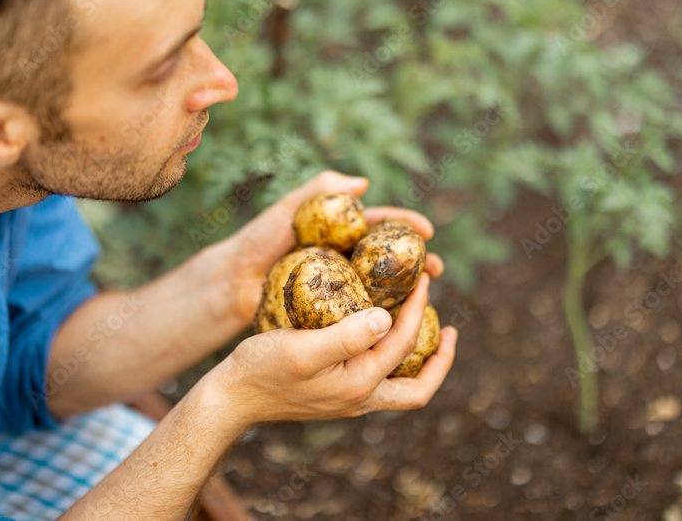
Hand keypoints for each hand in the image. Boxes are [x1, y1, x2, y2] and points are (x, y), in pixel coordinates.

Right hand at [211, 273, 456, 424]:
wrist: (230, 398)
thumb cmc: (261, 369)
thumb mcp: (301, 348)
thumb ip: (346, 336)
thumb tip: (385, 318)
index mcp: (358, 385)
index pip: (402, 343)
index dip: (417, 309)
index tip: (422, 279)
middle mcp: (359, 399)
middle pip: (417, 389)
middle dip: (440, 360)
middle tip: (450, 329)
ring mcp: (348, 401)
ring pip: (399, 387)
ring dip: (418, 361)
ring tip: (422, 329)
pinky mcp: (335, 395)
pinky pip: (377, 381)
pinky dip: (390, 360)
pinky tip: (379, 335)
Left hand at [220, 170, 445, 323]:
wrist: (233, 281)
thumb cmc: (259, 241)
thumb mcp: (289, 210)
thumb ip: (320, 191)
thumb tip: (362, 183)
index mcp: (342, 230)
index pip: (383, 225)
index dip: (408, 226)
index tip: (428, 232)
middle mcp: (347, 258)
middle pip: (392, 258)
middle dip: (418, 263)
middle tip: (436, 271)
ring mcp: (342, 286)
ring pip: (384, 288)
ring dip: (408, 295)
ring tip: (425, 302)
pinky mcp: (333, 313)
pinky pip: (363, 315)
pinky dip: (383, 319)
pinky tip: (398, 327)